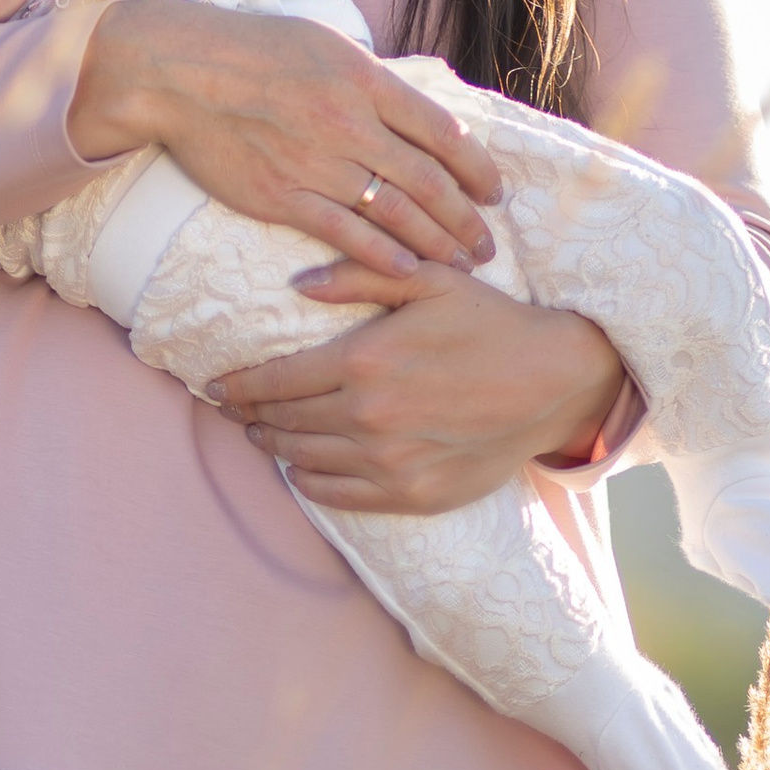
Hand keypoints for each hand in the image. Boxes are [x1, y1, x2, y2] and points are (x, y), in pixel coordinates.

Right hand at [72, 0, 501, 281]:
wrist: (179, 71)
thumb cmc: (248, 50)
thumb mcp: (323, 45)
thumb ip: (367, 81)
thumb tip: (406, 108)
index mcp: (366, 81)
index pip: (442, 132)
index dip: (477, 167)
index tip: (494, 192)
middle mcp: (351, 124)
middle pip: (430, 181)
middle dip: (467, 219)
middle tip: (489, 244)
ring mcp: (319, 164)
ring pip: (397, 213)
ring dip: (437, 243)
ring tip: (462, 265)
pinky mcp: (285, 197)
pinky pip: (348, 235)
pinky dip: (385, 257)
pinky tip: (410, 272)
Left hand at [212, 265, 627, 514]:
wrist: (555, 383)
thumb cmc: (492, 323)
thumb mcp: (430, 280)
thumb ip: (360, 274)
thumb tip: (297, 284)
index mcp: (363, 362)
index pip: (274, 381)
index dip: (236, 386)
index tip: (214, 386)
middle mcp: (367, 418)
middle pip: (282, 421)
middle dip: (249, 415)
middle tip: (231, 410)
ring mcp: (388, 463)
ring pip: (303, 459)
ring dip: (274, 447)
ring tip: (261, 435)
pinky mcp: (411, 495)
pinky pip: (337, 496)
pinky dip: (309, 482)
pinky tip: (302, 467)